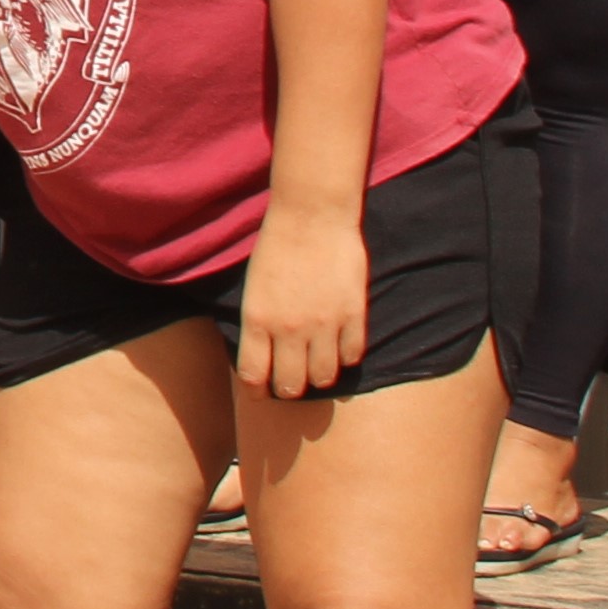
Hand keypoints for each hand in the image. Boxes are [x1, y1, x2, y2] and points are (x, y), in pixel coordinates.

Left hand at [233, 197, 371, 402]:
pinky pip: (352, 355)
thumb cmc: (277, 247)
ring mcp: (324, 324)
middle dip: (289, 388)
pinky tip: (340, 347)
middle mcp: (289, 329)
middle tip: (292, 382)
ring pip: (324, 377)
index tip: (261, 392)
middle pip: (291, 385)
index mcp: (257, 320)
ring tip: (317, 367)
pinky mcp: (353, 315)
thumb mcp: (254, 288)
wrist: (312, 216)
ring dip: (319, 376)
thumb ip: (259, 325)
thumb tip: (264, 359)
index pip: (254, 376)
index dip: (257, 391)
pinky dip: (346, 357)